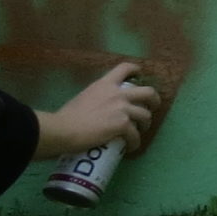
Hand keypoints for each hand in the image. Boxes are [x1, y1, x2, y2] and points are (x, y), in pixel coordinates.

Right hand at [35, 63, 159, 158]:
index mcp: (105, 84)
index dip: (136, 70)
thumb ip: (96, 98)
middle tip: (152, 108)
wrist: (62, 129)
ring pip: (146, 115)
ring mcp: (122, 108)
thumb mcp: (83, 98)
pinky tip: (130, 147)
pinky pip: (135, 135)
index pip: (125, 68)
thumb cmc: (66, 116)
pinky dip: (134, 142)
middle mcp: (117, 93)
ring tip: (138, 132)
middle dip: (154, 100)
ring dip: (145, 125)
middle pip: (148, 92)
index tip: (140, 75)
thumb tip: (99, 108)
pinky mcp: (123, 124)